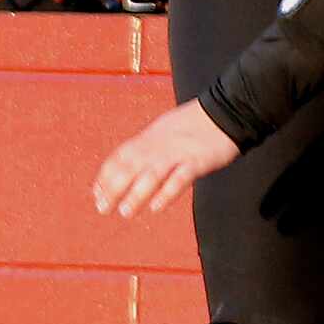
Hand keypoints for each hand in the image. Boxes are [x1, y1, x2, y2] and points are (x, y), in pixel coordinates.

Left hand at [93, 99, 239, 218]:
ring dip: (136, 194)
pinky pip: (179, 178)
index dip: (105, 176)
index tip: (97, 194)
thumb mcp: (165, 130)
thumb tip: (135, 162)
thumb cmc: (197, 122)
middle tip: (103, 208)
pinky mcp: (197, 161)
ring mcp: (178, 153)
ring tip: (125, 212)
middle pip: (130, 168)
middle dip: (113, 189)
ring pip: (151, 175)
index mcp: (149, 137)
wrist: (227, 111)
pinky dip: (166, 193)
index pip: (120, 157)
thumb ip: (150, 146)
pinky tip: (156, 207)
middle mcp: (158, 146)